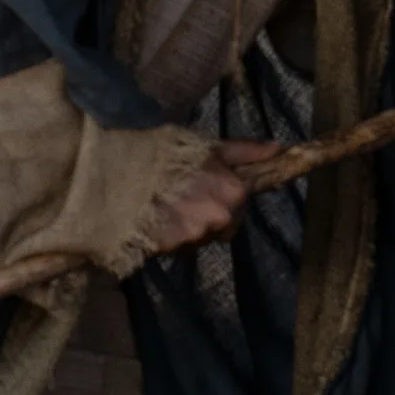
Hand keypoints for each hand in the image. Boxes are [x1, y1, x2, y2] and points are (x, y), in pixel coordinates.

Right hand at [142, 140, 275, 254]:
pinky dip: (171, 235)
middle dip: (209, 211)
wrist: (116, 171)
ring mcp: (197, 235)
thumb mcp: (207, 146)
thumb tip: (278, 148)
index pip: (242, 200)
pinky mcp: (174, 249)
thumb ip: (245, 151)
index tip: (204, 183)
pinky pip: (181, 245)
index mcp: (234, 191)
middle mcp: (221, 217)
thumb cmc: (163, 152)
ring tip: (165, 204)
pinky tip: (155, 217)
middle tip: (182, 193)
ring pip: (203, 235)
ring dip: (191, 225)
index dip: (224, 190)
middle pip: (225, 222)